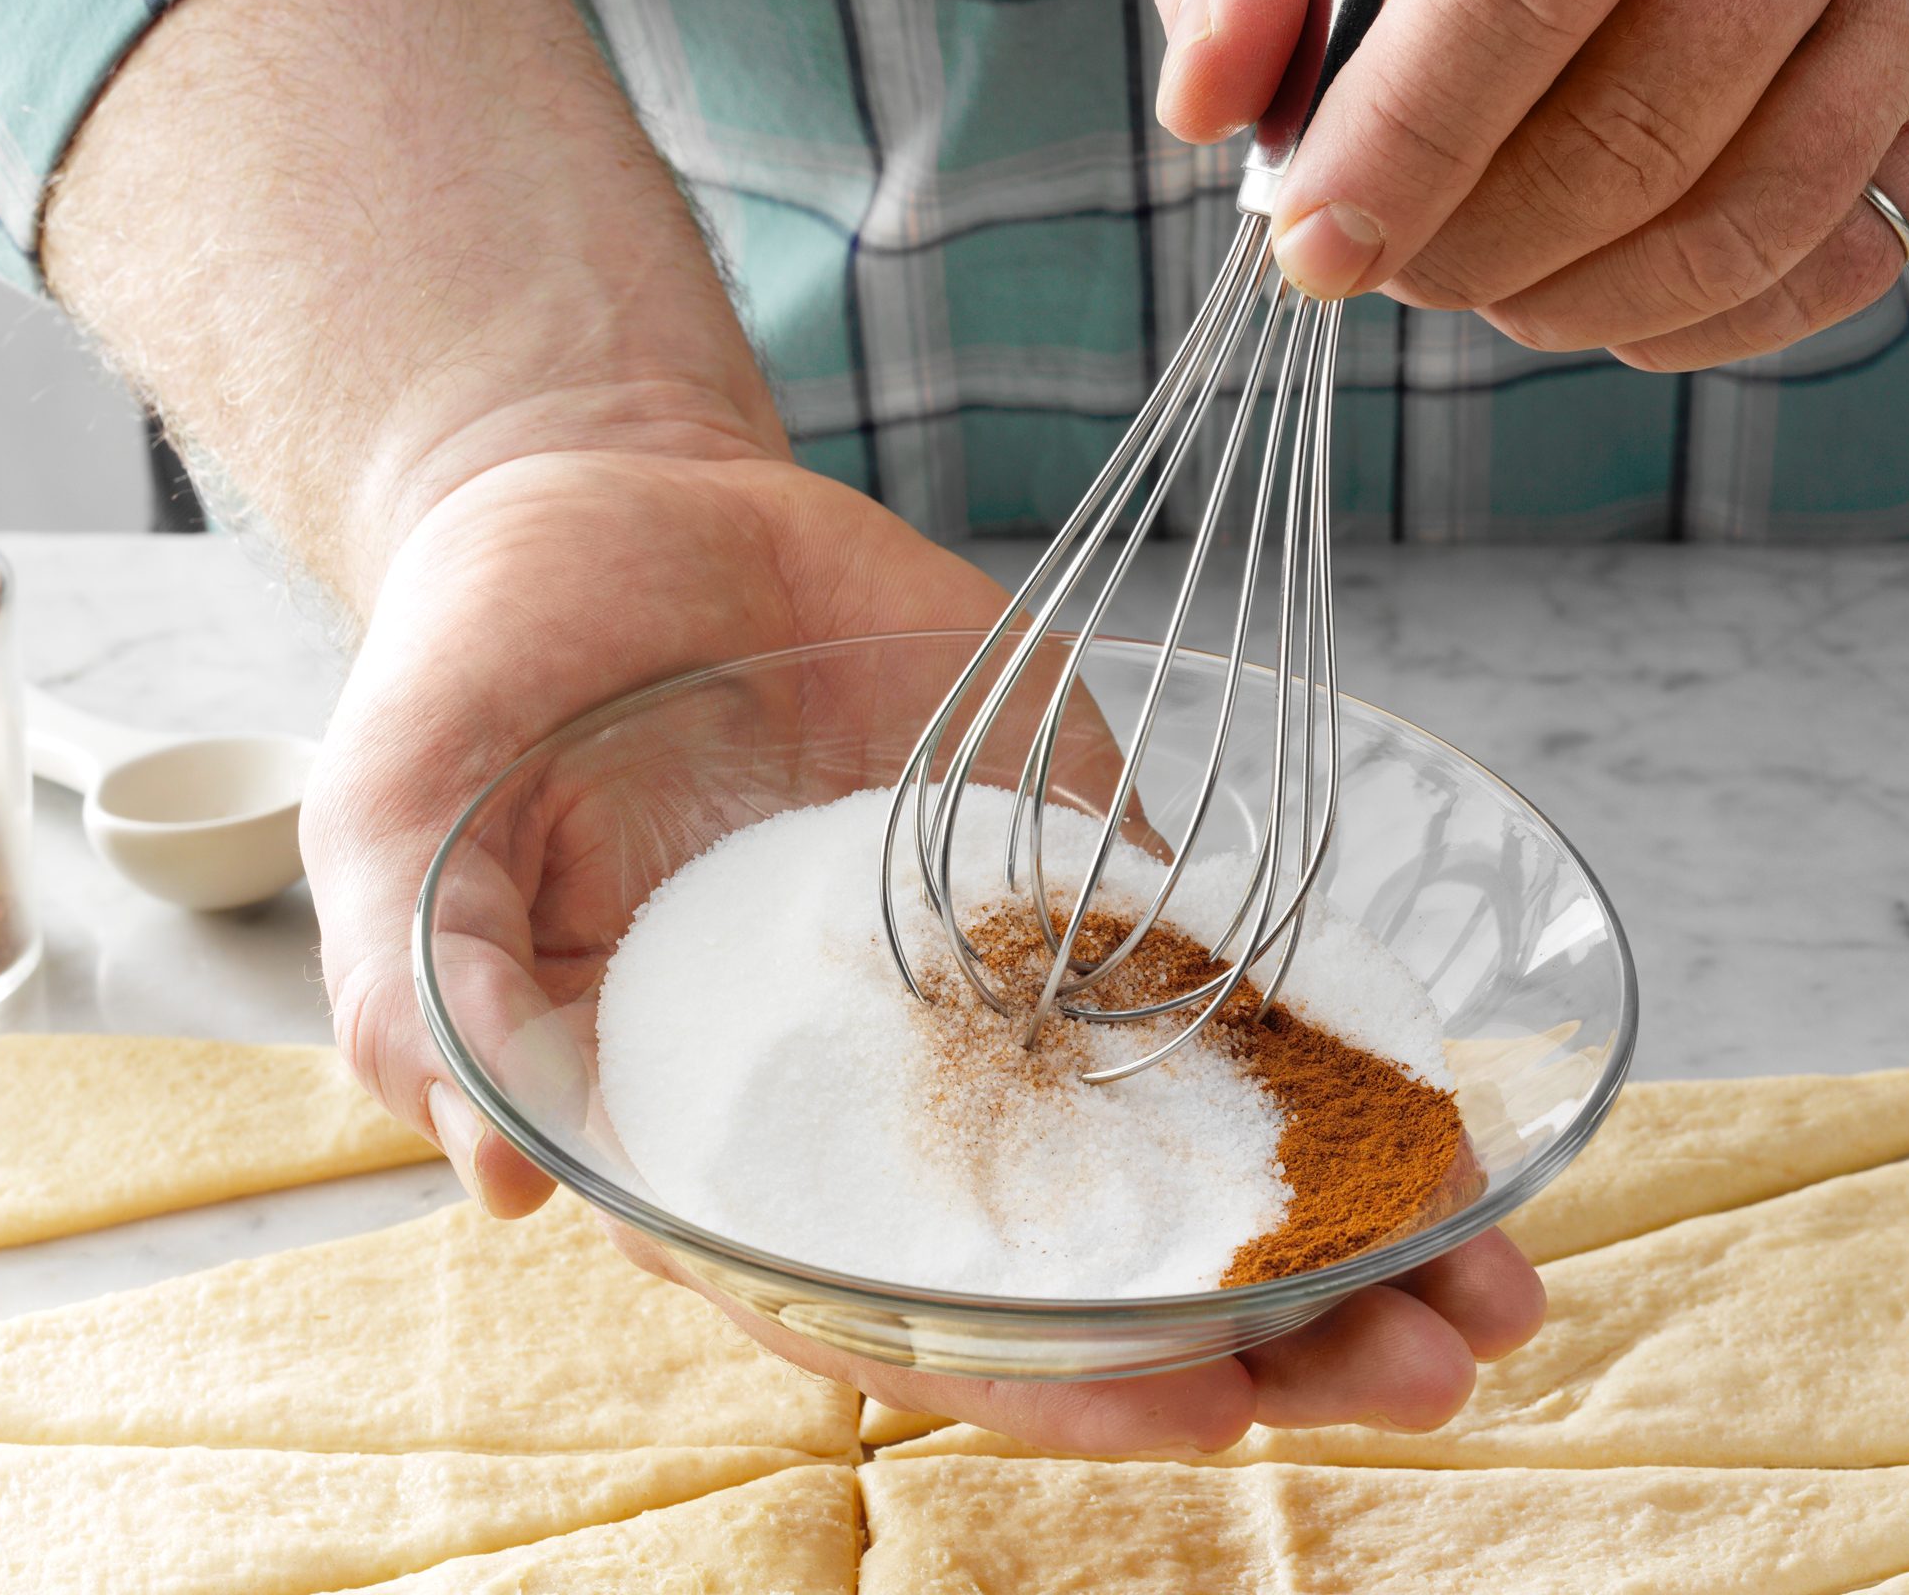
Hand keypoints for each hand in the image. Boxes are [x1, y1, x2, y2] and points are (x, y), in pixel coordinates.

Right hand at [303, 432, 1544, 1454]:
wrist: (617, 503)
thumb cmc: (487, 669)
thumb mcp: (405, 810)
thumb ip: (431, 979)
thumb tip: (490, 1166)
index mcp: (736, 1136)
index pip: (902, 1309)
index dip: (1048, 1377)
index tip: (1204, 1404)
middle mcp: (890, 1096)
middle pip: (1089, 1266)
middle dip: (1259, 1330)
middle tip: (1427, 1366)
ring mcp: (1000, 985)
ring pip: (1182, 1149)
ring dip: (1342, 1224)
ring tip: (1503, 1282)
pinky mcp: (1076, 870)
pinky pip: (1220, 975)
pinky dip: (1337, 1050)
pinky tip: (1464, 1099)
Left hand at [1155, 0, 1908, 368]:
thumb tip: (1206, 108)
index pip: (1514, 10)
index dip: (1401, 156)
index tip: (1314, 252)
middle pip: (1636, 139)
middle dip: (1478, 247)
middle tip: (1396, 270)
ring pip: (1751, 219)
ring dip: (1582, 301)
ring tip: (1487, 289)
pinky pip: (1844, 261)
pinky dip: (1706, 319)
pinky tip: (1609, 296)